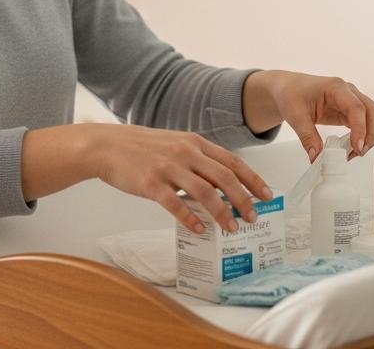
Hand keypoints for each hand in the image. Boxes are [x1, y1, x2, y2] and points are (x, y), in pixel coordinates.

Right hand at [84, 123, 272, 234]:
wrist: (107, 146)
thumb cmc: (142, 147)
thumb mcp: (175, 144)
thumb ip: (197, 160)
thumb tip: (221, 183)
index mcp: (195, 143)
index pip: (232, 162)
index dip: (252, 179)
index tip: (266, 195)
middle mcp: (186, 153)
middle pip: (225, 178)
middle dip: (243, 200)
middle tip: (252, 218)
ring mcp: (168, 168)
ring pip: (205, 192)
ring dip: (222, 213)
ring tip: (231, 228)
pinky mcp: (151, 183)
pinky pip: (176, 204)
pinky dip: (190, 219)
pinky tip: (199, 230)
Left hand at [243, 70, 373, 161]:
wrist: (289, 88)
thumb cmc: (291, 94)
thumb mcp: (295, 116)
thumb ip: (307, 136)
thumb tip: (317, 157)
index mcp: (335, 88)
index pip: (356, 107)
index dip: (360, 128)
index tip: (357, 147)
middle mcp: (349, 92)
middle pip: (373, 111)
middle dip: (371, 134)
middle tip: (359, 153)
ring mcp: (352, 100)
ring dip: (371, 135)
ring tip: (355, 152)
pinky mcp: (351, 110)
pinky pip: (367, 122)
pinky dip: (365, 135)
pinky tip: (353, 147)